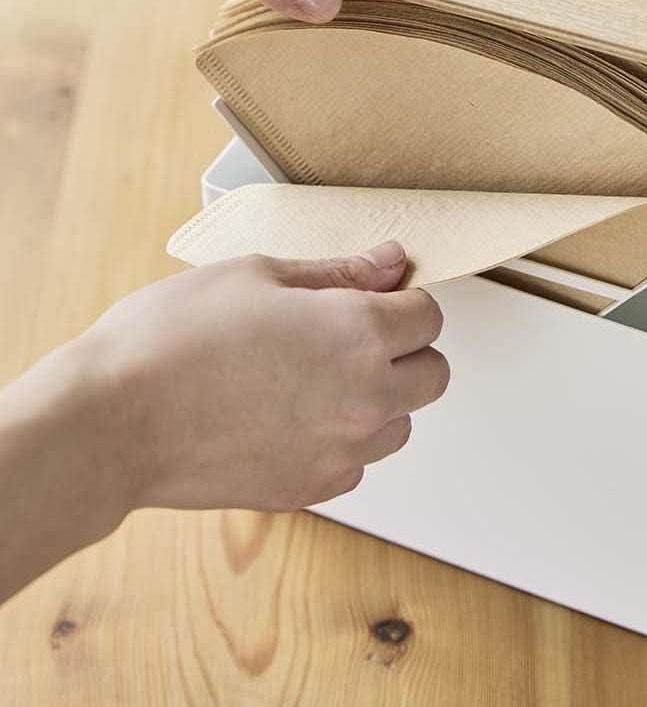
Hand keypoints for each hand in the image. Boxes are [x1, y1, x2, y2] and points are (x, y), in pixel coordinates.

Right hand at [80, 241, 447, 511]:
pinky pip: (358, 462)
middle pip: (432, 375)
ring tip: (315, 378)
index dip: (402, 300)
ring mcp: (343, 450)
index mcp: (359, 332)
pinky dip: (342, 440)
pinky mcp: (313, 488)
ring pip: (400, 423)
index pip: (429, 316)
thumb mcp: (258, 276)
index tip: (373, 298)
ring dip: (380, 399)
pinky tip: (291, 417)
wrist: (110, 423)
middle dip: (405, 350)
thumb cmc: (172, 338)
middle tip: (349, 336)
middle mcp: (367, 396)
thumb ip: (339, 272)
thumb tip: (390, 261)